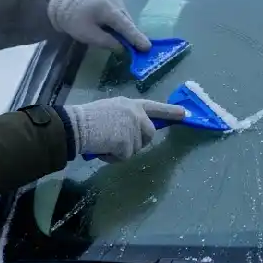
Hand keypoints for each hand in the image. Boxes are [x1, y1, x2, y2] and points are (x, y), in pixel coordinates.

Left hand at [47, 0, 150, 51]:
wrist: (65, 4)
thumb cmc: (73, 20)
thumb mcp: (87, 35)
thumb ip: (106, 42)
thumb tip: (123, 48)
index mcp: (106, 8)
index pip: (124, 25)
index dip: (136, 37)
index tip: (147, 47)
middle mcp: (115, 1)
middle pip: (127, 22)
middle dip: (133, 36)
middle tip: (140, 52)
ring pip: (126, 20)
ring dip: (127, 32)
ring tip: (128, 44)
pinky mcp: (115, 0)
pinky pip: (123, 16)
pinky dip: (123, 26)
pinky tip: (120, 34)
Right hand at [64, 97, 186, 161]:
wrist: (77, 126)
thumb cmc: (88, 117)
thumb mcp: (111, 109)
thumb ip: (126, 117)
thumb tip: (132, 130)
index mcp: (132, 104)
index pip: (155, 107)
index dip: (170, 111)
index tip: (184, 113)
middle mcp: (137, 115)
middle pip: (149, 134)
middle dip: (137, 141)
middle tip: (117, 141)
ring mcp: (134, 130)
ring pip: (135, 148)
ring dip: (121, 150)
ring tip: (104, 141)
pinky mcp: (128, 145)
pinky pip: (124, 157)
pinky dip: (113, 157)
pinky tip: (102, 148)